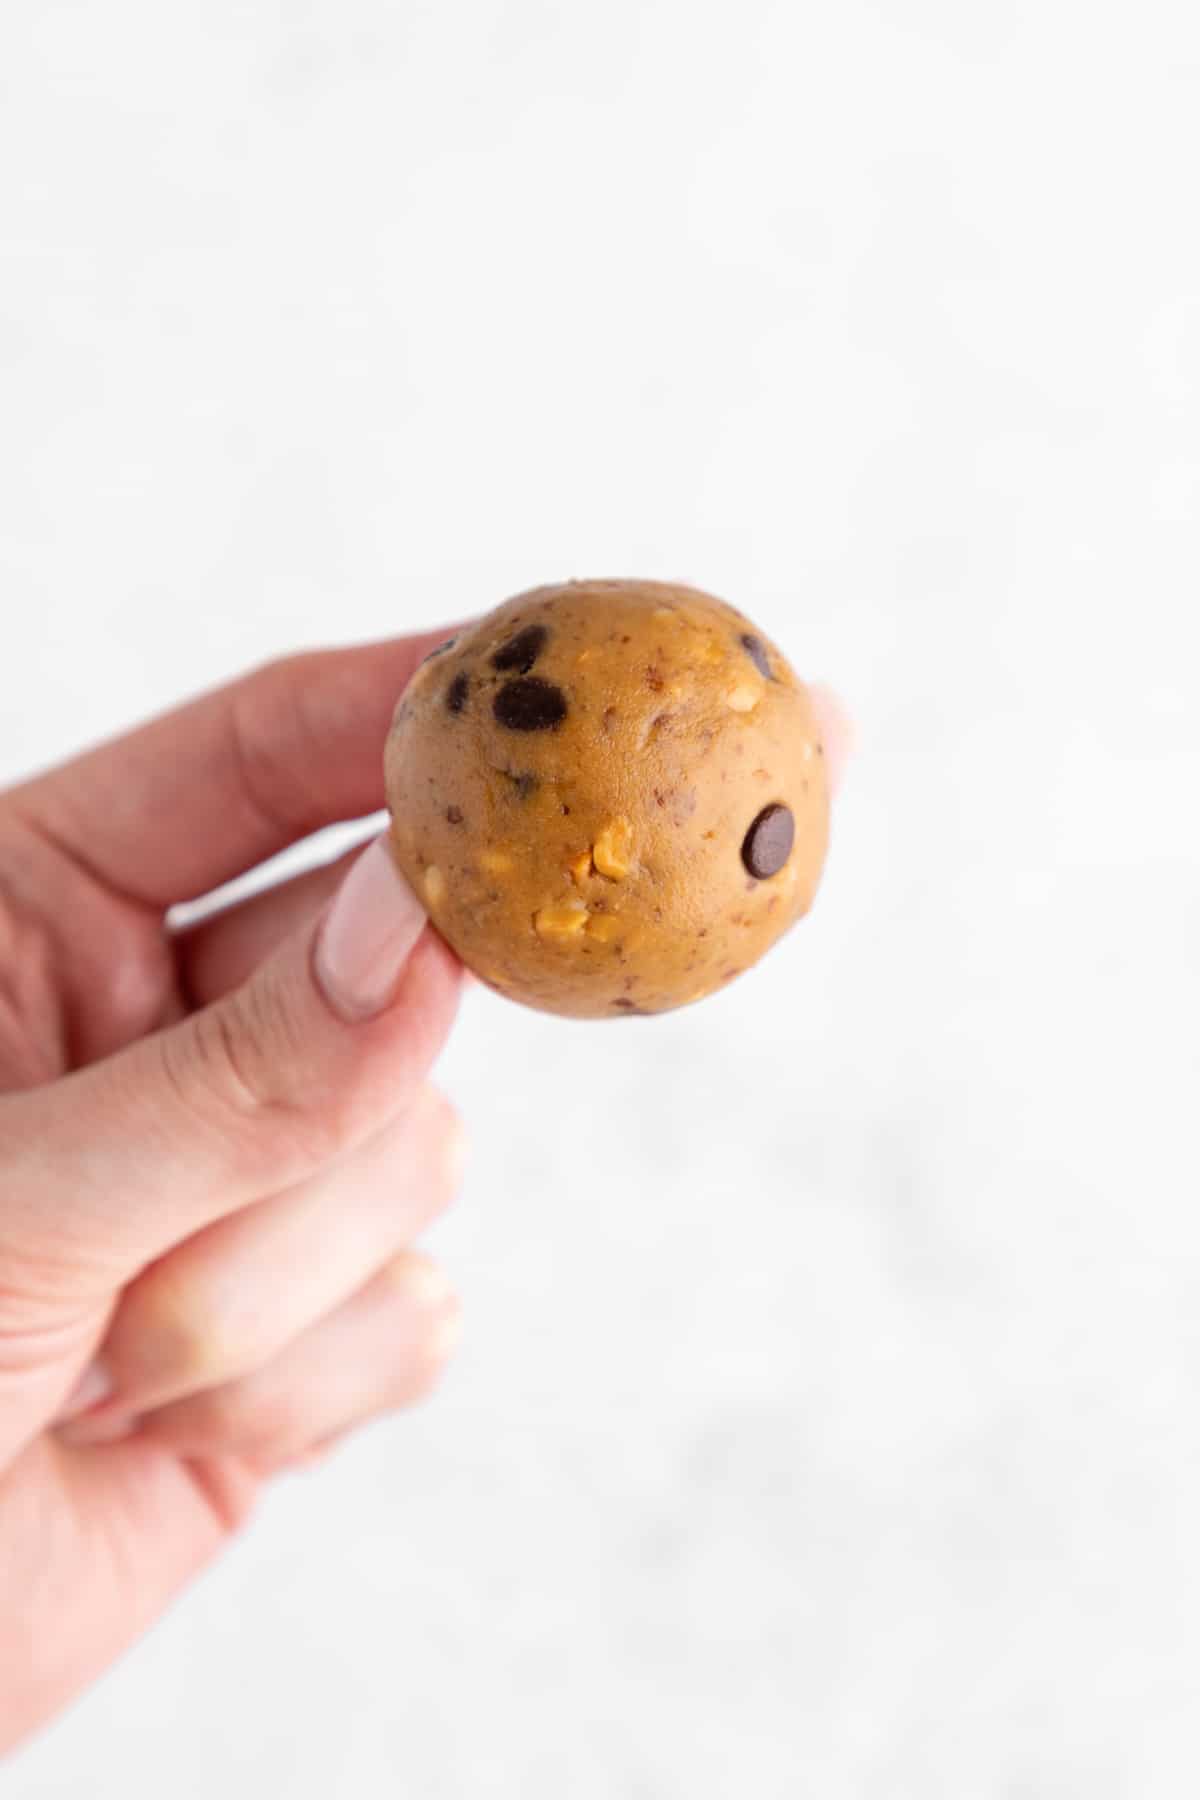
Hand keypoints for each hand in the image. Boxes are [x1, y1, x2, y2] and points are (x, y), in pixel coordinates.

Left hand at [0, 631, 465, 1752]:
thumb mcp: (4, 1208)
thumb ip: (226, 1078)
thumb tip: (422, 935)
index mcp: (36, 919)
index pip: (251, 763)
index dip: (405, 715)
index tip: (551, 693)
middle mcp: (158, 1031)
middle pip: (380, 960)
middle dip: (351, 1067)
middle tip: (338, 1103)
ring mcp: (242, 1179)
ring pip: (414, 1150)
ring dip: (274, 1283)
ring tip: (102, 1371)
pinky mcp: (304, 1333)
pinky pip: (419, 1306)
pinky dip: (310, 1384)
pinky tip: (167, 1431)